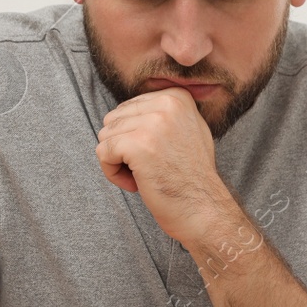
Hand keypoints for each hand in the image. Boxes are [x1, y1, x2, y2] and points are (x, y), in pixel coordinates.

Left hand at [95, 86, 235, 247]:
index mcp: (176, 96)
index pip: (128, 108)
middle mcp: (166, 103)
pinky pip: (102, 152)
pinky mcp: (137, 145)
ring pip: (105, 136)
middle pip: (114, 120)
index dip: (134, 136)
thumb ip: (166, 114)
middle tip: (146, 168)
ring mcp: (152, 124)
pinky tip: (135, 184)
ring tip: (143, 176)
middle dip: (122, 147)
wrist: (203, 210)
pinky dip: (112, 173)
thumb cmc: (192, 178)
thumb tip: (134, 109)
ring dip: (117, 161)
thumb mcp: (189, 130)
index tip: (153, 155)